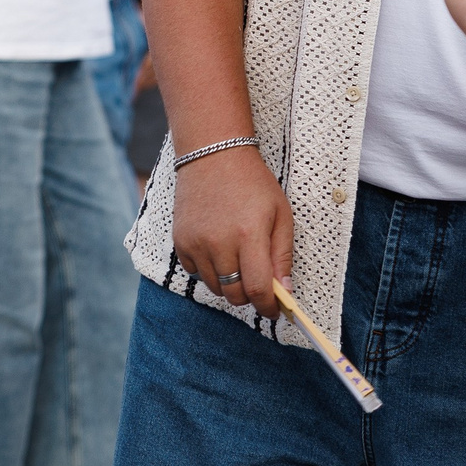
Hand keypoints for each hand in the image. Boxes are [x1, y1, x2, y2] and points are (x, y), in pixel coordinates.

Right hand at [169, 144, 293, 318]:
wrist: (213, 154)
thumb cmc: (253, 183)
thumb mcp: (280, 214)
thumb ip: (282, 255)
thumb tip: (284, 292)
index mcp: (249, 234)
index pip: (258, 289)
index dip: (268, 307)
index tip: (275, 311)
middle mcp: (219, 242)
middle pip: (235, 294)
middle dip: (251, 296)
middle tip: (258, 281)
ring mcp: (196, 243)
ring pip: (216, 288)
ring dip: (230, 283)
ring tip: (238, 258)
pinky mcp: (180, 242)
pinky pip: (196, 274)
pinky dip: (210, 270)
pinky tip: (218, 248)